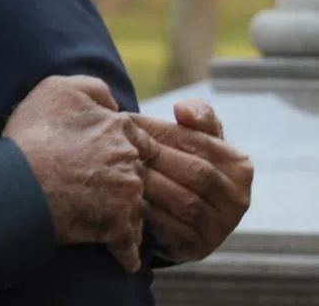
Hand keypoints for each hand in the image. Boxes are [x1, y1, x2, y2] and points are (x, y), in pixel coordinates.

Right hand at [4, 75, 155, 272]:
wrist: (19, 181)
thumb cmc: (34, 134)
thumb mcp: (59, 89)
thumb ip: (94, 89)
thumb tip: (114, 104)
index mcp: (123, 129)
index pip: (141, 141)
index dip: (123, 149)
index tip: (106, 159)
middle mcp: (132, 162)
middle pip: (140, 174)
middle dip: (126, 182)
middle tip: (101, 188)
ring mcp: (128, 197)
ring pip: (138, 209)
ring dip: (125, 215)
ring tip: (103, 220)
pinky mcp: (118, 228)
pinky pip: (130, 246)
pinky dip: (125, 253)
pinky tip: (117, 255)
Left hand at [131, 100, 252, 262]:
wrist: (178, 214)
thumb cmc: (184, 163)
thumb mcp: (196, 137)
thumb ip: (197, 115)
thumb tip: (182, 109)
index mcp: (239, 165)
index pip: (197, 142)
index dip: (159, 131)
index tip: (126, 122)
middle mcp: (238, 198)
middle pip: (193, 172)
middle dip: (153, 158)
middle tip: (118, 147)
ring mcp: (221, 226)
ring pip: (184, 200)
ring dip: (149, 184)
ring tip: (120, 170)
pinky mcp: (198, 247)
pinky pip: (172, 228)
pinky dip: (148, 212)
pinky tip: (127, 199)